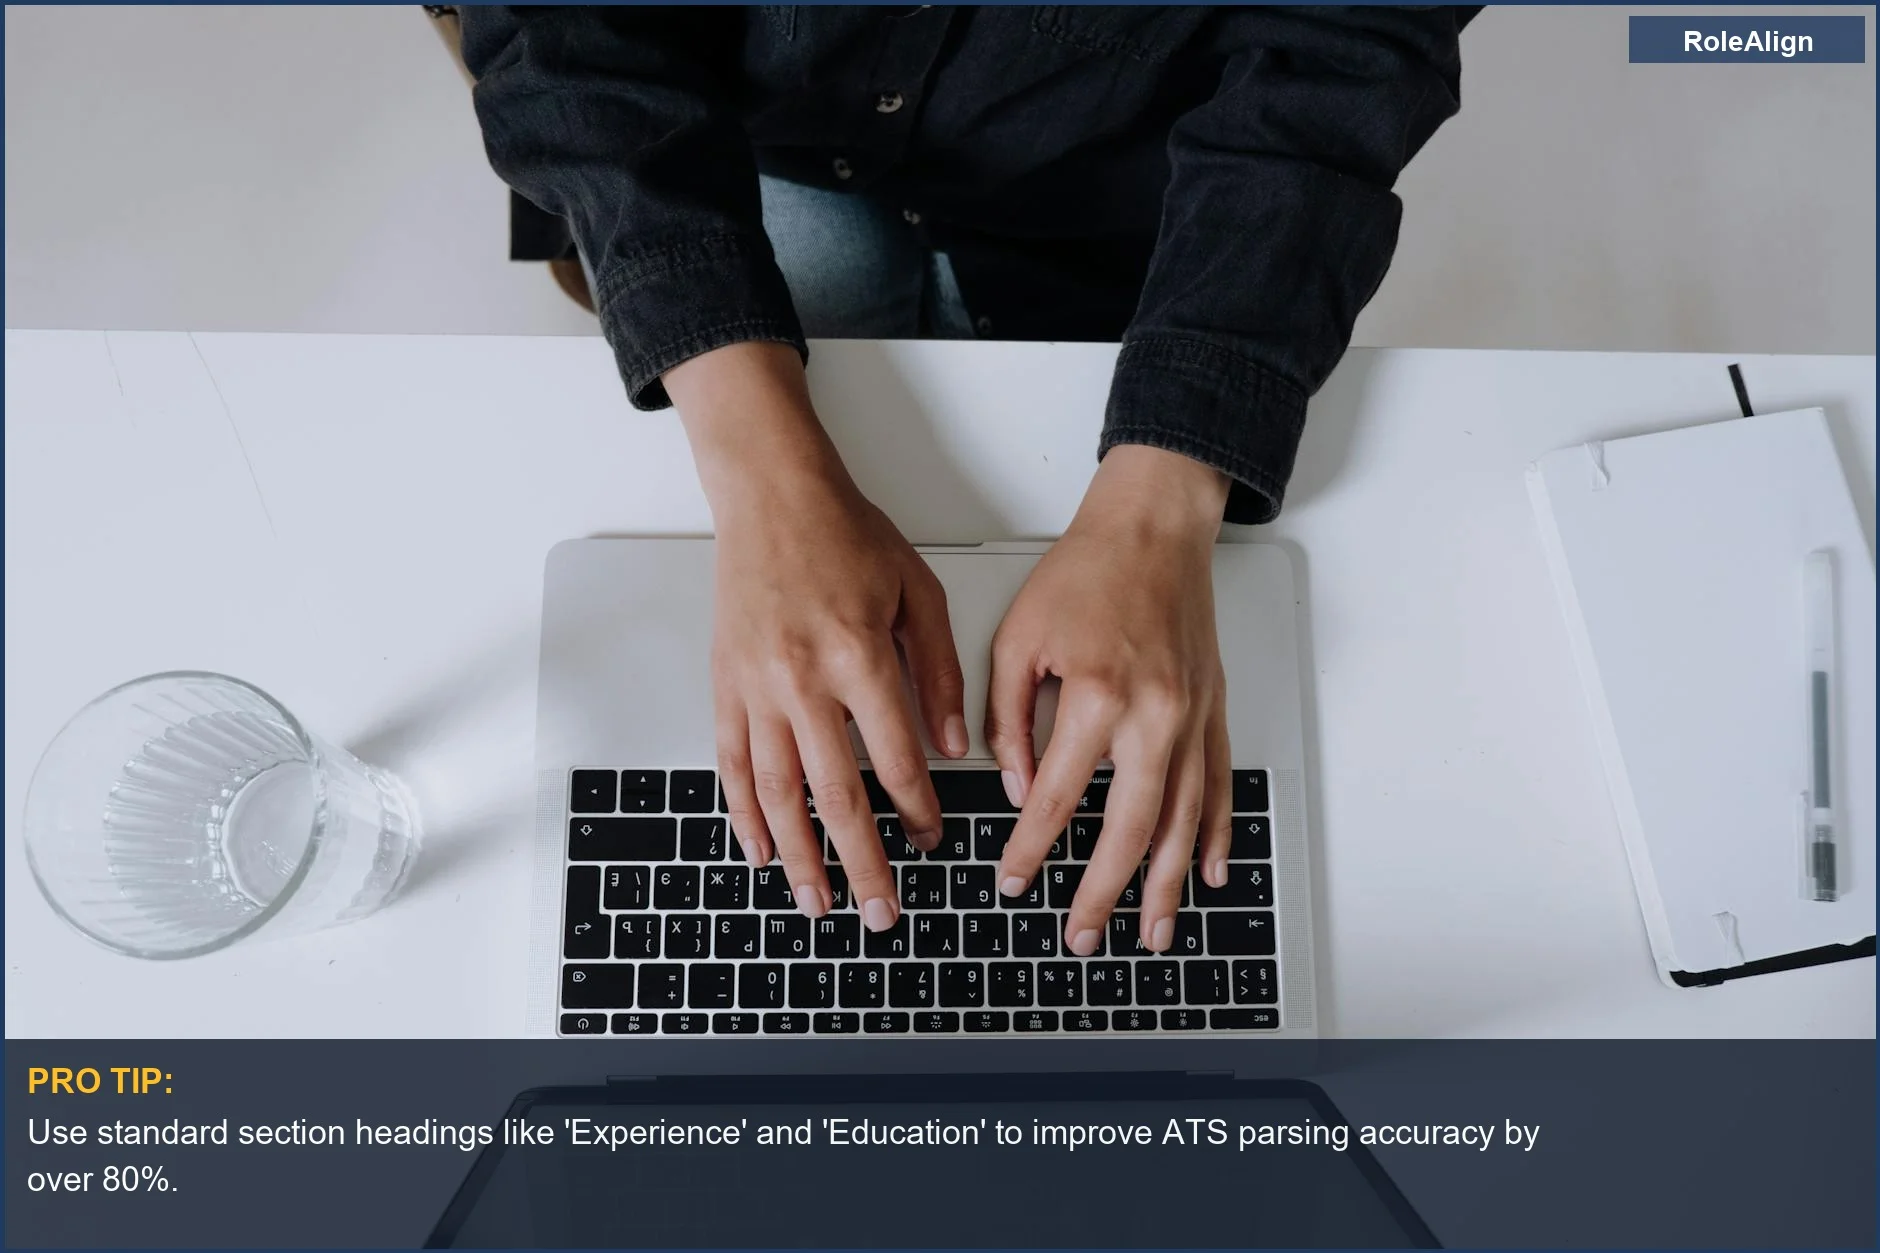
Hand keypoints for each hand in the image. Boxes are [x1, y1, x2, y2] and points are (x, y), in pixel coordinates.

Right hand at [665, 343, 968, 932]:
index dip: (917, 809)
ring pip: (777, 793)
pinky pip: (733, 765)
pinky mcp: (725, 687)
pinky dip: (745, 814)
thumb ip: (938, 671)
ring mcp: (756, 689)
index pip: (894, 757)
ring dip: (800, 856)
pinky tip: (761, 851)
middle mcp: (801, 681)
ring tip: (819, 902)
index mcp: (858, 656)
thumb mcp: (918, 592)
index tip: (932, 839)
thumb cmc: (846, 535)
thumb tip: (953, 744)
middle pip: (835, 794)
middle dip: (862, 862)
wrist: (770, 496)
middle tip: (880, 911)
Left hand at [986, 445, 1232, 954]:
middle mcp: (1153, 716)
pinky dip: (1214, 836)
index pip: (1055, 798)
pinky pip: (1218, 787)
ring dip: (1166, 886)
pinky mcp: (1212, 711)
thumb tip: (1015, 786)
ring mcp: (1192, 718)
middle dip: (1102, 894)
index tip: (1011, 880)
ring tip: (1152, 933)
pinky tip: (1207, 873)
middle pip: (1129, 831)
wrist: (1154, 529)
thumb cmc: (1087, 572)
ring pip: (1183, 823)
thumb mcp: (1018, 638)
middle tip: (1080, 936)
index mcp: (1096, 696)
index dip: (1029, 849)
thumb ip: (1007, 718)